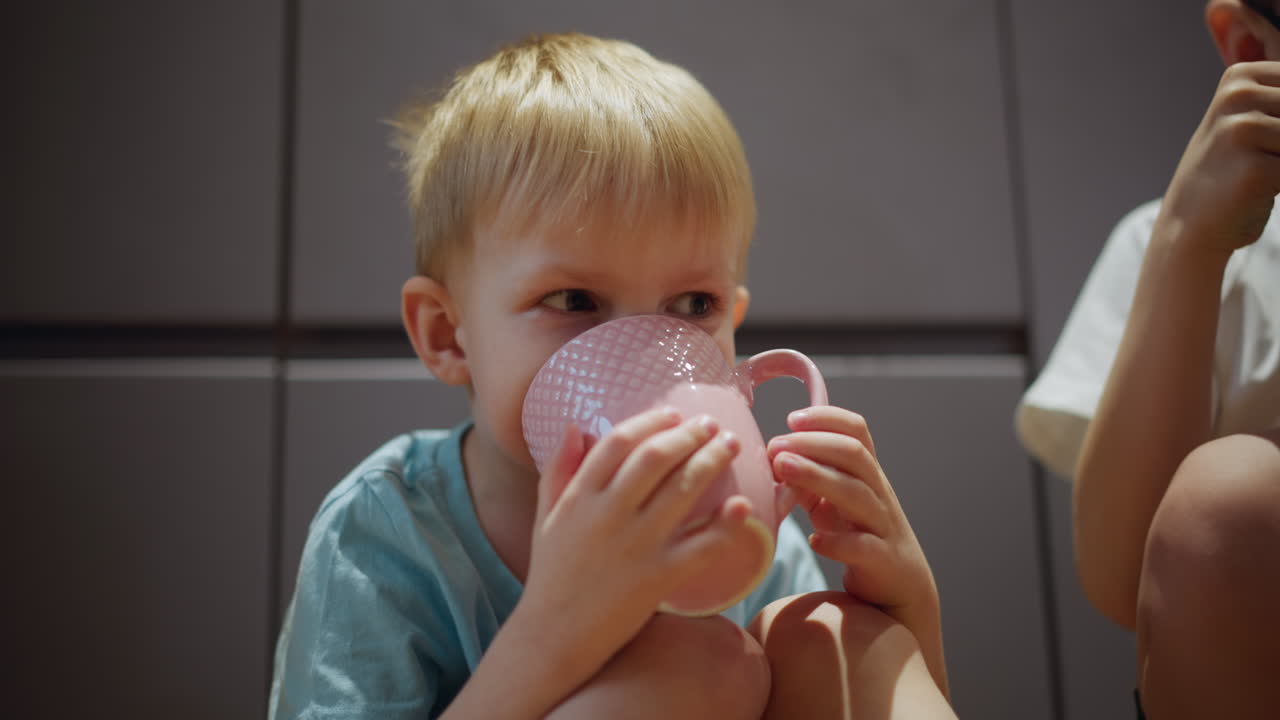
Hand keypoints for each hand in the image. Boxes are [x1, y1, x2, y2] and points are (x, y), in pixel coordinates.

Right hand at [515, 407, 748, 692]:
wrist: (553, 636)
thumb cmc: (551, 574)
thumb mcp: (545, 517)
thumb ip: (558, 470)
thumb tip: (577, 426)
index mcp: (580, 497)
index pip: (618, 443)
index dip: (651, 422)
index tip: (674, 414)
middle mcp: (608, 515)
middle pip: (656, 458)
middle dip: (690, 434)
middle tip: (711, 424)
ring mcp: (636, 546)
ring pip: (683, 490)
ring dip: (712, 460)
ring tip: (732, 445)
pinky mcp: (658, 578)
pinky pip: (701, 546)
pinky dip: (725, 524)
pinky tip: (743, 505)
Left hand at [767, 405, 947, 695]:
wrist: (899, 587)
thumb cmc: (857, 535)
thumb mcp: (832, 502)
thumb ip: (808, 479)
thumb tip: (771, 457)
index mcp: (866, 474)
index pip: (856, 431)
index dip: (827, 418)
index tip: (791, 418)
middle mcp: (878, 493)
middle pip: (854, 455)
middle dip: (813, 444)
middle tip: (775, 447)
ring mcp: (883, 525)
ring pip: (857, 493)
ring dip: (817, 477)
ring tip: (782, 470)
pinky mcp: (883, 560)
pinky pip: (863, 547)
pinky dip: (837, 543)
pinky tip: (814, 542)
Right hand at [1160, 61, 1279, 256]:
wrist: (1189, 226)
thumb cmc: (1231, 173)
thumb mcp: (1251, 122)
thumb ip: (1277, 100)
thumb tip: (1273, 91)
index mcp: (1240, 77)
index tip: (1264, 138)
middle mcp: (1239, 97)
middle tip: (1260, 159)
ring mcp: (1243, 130)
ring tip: (1259, 174)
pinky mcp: (1256, 168)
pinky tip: (1256, 190)